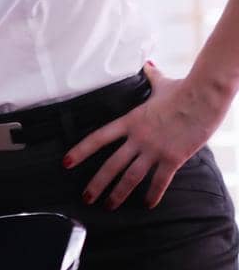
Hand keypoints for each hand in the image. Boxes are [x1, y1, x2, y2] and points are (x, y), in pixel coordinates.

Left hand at [65, 61, 230, 208]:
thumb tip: (148, 64)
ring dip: (119, 193)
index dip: (80, 151)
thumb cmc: (183, 89)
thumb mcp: (160, 83)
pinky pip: (160, 181)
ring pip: (131, 177)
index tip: (66, 163)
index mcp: (130, 121)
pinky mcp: (174, 158)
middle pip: (111, 164)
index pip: (98, 138)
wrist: (204, 96)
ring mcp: (155, 149)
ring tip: (109, 205)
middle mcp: (138, 138)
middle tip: (86, 198)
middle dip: (97, 184)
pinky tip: (148, 205)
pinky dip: (153, 195)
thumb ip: (150, 77)